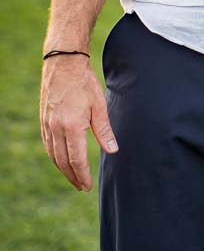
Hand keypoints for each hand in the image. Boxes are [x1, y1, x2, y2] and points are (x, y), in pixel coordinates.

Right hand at [40, 55, 117, 190]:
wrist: (62, 63)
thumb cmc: (84, 82)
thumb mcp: (99, 105)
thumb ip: (104, 130)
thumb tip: (112, 151)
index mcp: (71, 126)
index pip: (76, 159)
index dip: (82, 175)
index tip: (87, 186)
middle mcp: (56, 128)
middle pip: (62, 161)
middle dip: (72, 176)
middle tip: (80, 187)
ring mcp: (47, 124)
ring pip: (53, 154)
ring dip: (62, 169)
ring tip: (72, 177)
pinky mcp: (44, 120)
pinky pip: (47, 144)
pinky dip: (54, 156)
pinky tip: (60, 159)